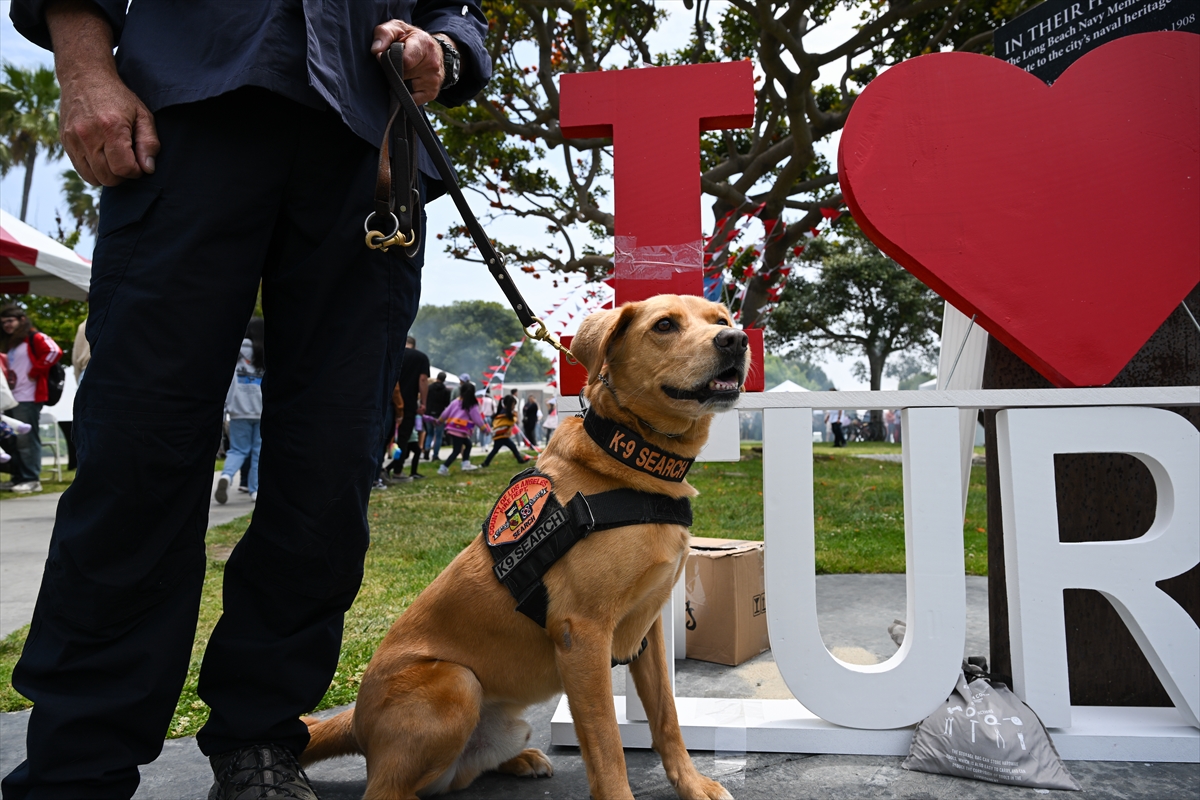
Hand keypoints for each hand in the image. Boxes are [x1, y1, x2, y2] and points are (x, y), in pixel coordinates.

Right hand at [59, 70, 158, 185]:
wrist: (84, 77)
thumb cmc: (118, 97)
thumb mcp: (143, 115)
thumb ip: (149, 143)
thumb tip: (148, 169)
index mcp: (110, 127)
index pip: (123, 169)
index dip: (136, 171)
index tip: (139, 162)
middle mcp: (88, 135)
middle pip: (108, 178)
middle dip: (123, 175)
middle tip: (128, 160)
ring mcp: (73, 140)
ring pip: (93, 178)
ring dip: (108, 175)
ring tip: (115, 159)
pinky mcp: (65, 142)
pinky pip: (81, 170)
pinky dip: (94, 170)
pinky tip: (102, 156)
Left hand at [371, 20, 444, 104]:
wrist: (432, 50)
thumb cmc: (410, 39)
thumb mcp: (396, 28)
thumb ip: (384, 34)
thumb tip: (376, 51)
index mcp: (424, 45)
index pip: (405, 61)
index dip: (390, 60)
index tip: (385, 56)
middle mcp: (432, 64)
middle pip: (403, 76)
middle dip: (394, 71)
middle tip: (396, 63)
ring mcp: (433, 80)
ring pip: (405, 89)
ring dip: (400, 83)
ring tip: (404, 71)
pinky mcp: (432, 93)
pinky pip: (411, 100)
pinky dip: (405, 94)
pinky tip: (407, 83)